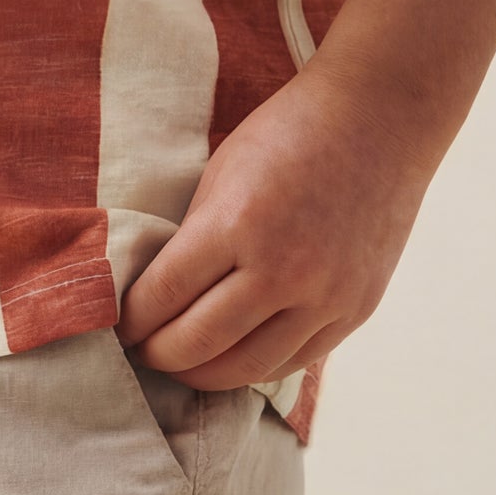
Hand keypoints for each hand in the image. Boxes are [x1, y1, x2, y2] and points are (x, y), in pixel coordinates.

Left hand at [116, 63, 434, 389]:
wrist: (377, 119)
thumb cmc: (288, 132)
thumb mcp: (223, 172)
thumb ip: (196, 235)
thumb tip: (161, 292)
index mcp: (236, 223)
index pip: (164, 294)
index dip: (133, 318)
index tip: (118, 324)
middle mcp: (283, 269)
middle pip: (200, 342)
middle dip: (159, 354)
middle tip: (141, 352)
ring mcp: (325, 296)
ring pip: (248, 367)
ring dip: (204, 375)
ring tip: (181, 365)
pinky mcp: (356, 310)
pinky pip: (296, 361)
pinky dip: (256, 367)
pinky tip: (233, 359)